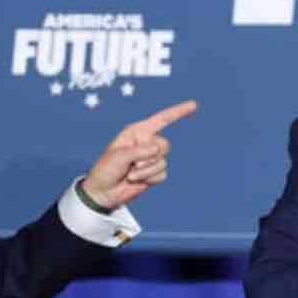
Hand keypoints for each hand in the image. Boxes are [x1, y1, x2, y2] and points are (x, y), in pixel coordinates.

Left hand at [81, 100, 197, 210]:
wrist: (103, 192)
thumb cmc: (106, 169)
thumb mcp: (119, 156)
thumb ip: (140, 151)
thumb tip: (158, 149)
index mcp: (138, 132)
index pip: (162, 119)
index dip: (178, 112)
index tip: (194, 105)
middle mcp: (147, 143)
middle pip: (165, 145)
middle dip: (149, 157)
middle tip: (131, 165)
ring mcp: (151, 159)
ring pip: (163, 161)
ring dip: (146, 171)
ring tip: (130, 174)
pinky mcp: (154, 173)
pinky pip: (162, 174)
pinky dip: (149, 179)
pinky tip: (136, 181)